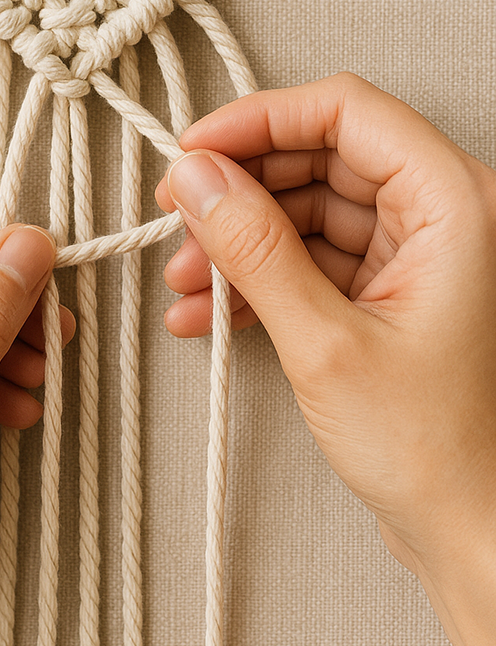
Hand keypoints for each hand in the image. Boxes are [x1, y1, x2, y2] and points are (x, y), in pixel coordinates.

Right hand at [156, 73, 495, 645]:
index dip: (259, 119)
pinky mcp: (387, 288)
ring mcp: (414, 252)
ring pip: (309, 206)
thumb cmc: (435, 450)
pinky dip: (259, 275)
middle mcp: (441, 213)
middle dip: (241, 186)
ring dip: (240, 237)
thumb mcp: (325, 342)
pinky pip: (311, 254)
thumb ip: (255, 248)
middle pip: (320, 155)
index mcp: (454, 201)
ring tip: (185, 279)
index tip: (195, 148)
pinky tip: (208, 311)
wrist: (468, 534)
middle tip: (178, 211)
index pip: (345, 110)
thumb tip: (198, 178)